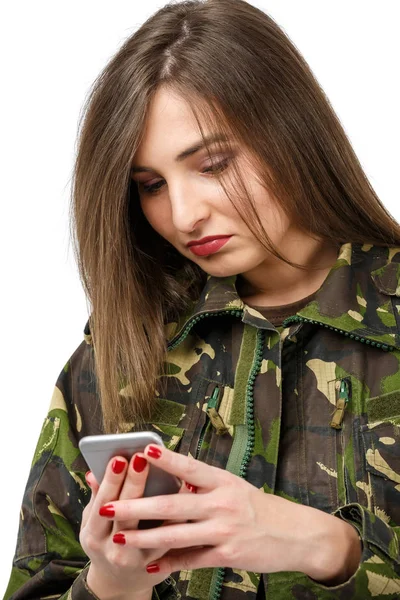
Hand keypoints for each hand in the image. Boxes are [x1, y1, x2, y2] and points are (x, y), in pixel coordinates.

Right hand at [80, 452, 192, 599]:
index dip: (111, 481)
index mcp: (94, 534)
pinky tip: (187, 492)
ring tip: (170, 472)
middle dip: (134, 483)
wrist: (120, 583)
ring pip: (152, 526)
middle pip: (126, 514)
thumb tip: (93, 472)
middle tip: (141, 457)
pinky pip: (171, 536)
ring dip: (162, 498)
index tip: (119, 458)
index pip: (102, 503)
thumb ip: (97, 498)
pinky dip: (180, 514)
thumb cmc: (107, 542)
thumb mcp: (94, 523)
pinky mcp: (159, 562)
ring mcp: (137, 558)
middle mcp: (113, 548)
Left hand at [97, 445, 360, 582]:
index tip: (143, 450)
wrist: (295, 535)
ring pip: (177, 534)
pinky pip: (192, 559)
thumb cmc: (259, 508)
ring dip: (145, 537)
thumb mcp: (235, 487)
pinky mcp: (228, 555)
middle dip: (138, 506)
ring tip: (120, 537)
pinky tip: (151, 565)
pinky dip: (170, 562)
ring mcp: (224, 530)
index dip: (167, 459)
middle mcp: (223, 503)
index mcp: (224, 481)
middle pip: (174, 504)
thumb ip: (205, 485)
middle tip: (111, 505)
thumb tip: (174, 478)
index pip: (191, 467)